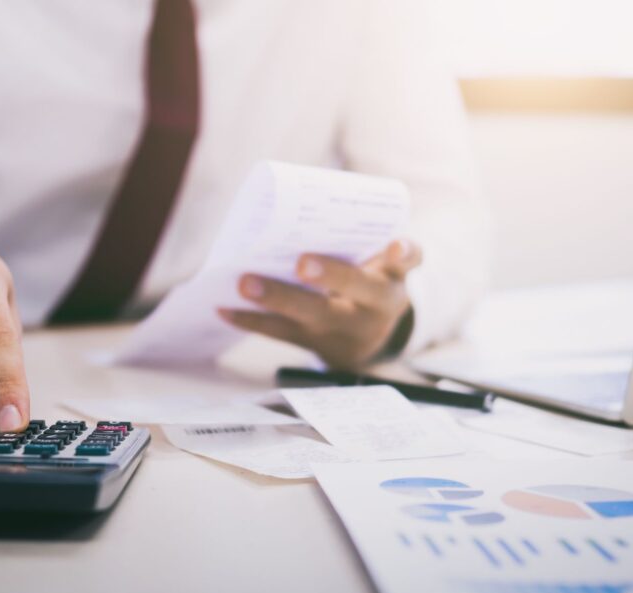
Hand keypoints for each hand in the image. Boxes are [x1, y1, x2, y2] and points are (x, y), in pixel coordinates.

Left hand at [219, 238, 421, 367]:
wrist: (367, 337)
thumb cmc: (364, 281)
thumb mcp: (374, 264)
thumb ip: (351, 239)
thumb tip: (289, 209)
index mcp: (393, 278)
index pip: (408, 261)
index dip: (404, 253)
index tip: (394, 246)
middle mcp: (375, 306)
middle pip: (358, 290)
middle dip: (330, 276)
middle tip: (302, 263)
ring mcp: (345, 329)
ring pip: (314, 315)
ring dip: (277, 299)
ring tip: (244, 282)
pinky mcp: (316, 344)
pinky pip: (282, 334)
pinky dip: (251, 320)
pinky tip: (224, 308)